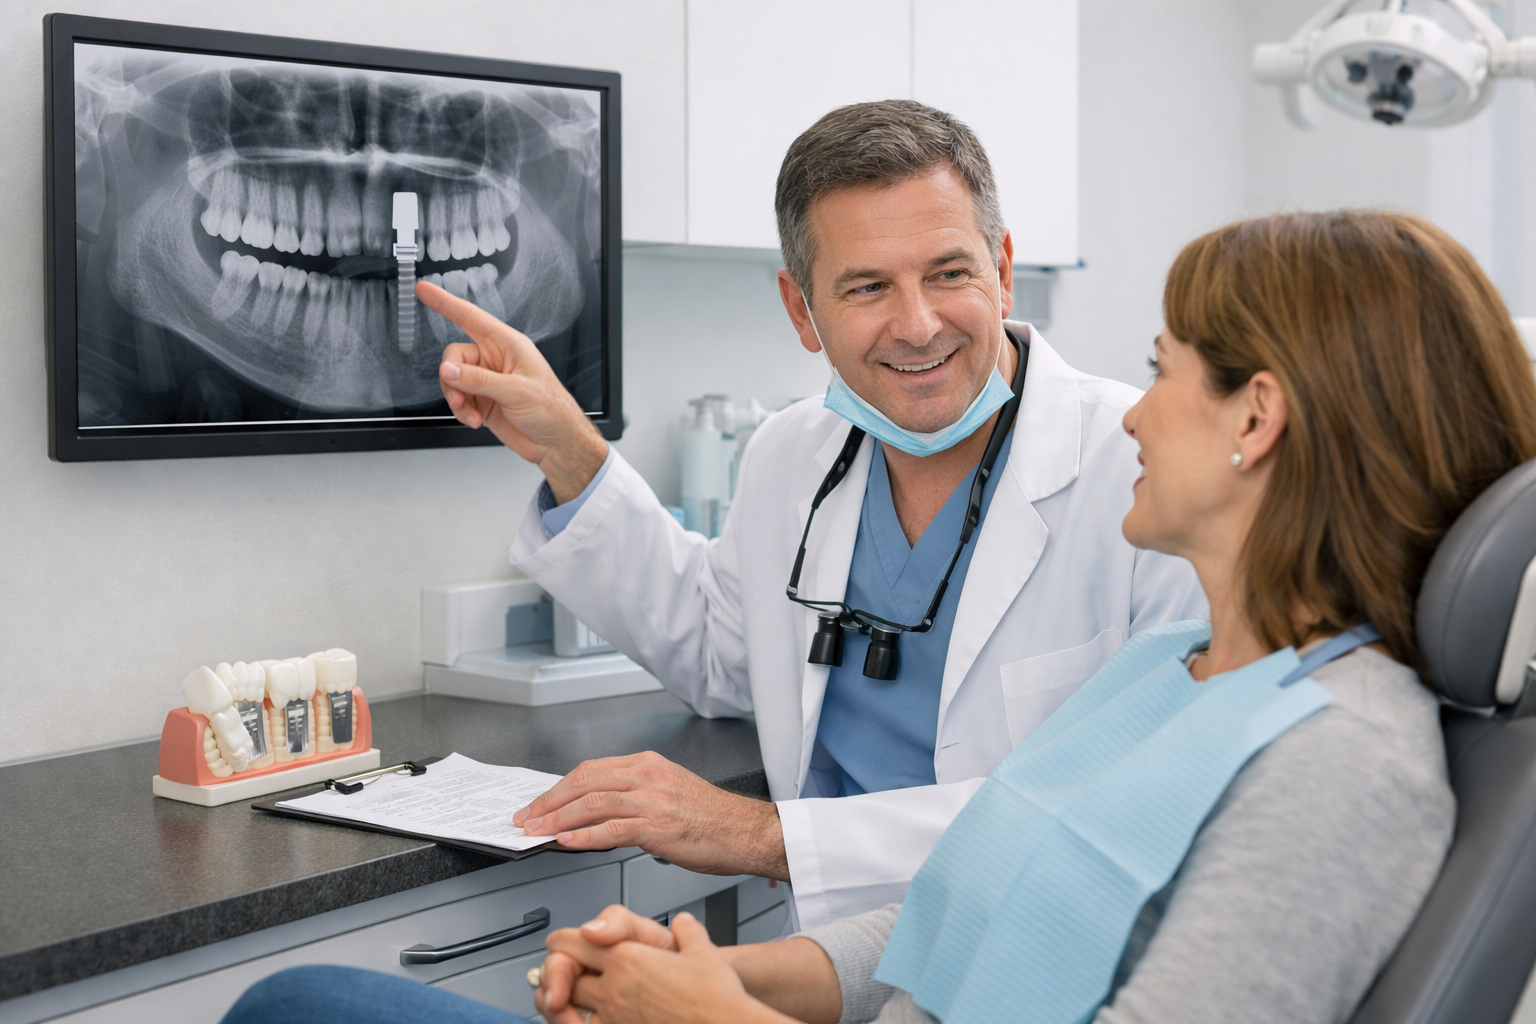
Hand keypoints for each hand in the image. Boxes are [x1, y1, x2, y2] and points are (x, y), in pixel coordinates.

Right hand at [418, 280, 607, 502]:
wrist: (557, 443)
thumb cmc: (552, 410)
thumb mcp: (516, 391)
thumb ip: (479, 380)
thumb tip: (449, 370)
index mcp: (509, 345)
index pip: (471, 317)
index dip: (446, 302)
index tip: (424, 290)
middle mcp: (496, 360)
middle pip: (455, 356)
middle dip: (451, 377)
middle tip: (459, 396)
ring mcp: (488, 381)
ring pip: (453, 380)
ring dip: (457, 399)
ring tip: (470, 413)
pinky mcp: (483, 401)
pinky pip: (459, 400)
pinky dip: (461, 411)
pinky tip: (475, 420)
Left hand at [514, 751, 788, 878]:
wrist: (747, 831)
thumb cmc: (713, 820)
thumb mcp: (669, 794)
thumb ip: (634, 798)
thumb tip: (596, 817)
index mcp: (648, 764)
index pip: (590, 770)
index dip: (558, 788)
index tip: (540, 803)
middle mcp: (647, 775)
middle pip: (584, 781)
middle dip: (549, 801)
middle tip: (527, 817)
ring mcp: (652, 798)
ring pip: (592, 802)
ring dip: (557, 818)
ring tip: (537, 831)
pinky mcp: (658, 824)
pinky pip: (610, 829)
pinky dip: (583, 836)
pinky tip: (566, 842)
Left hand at [549, 911, 777, 1023]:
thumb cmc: (715, 996)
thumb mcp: (703, 950)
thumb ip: (687, 932)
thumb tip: (684, 923)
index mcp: (627, 958)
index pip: (570, 943)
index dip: (561, 942)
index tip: (561, 945)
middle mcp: (613, 988)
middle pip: (562, 976)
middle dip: (560, 974)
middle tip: (563, 975)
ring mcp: (614, 1018)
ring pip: (566, 1010)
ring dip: (564, 1005)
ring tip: (566, 1004)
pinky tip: (589, 1022)